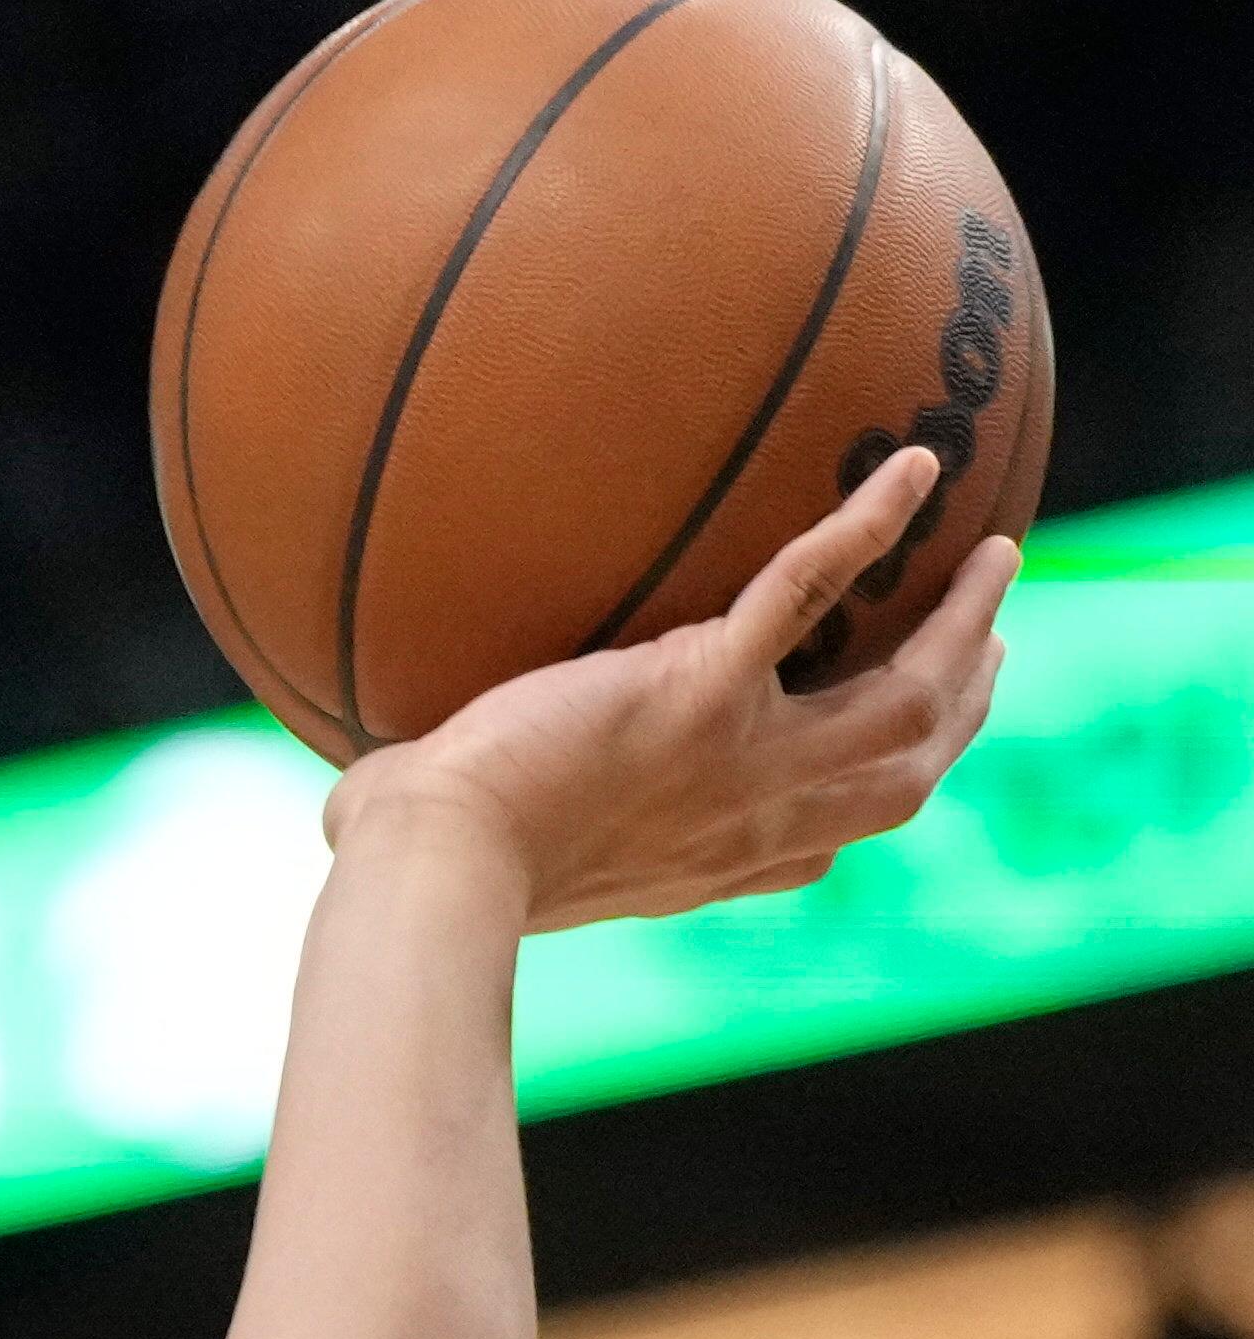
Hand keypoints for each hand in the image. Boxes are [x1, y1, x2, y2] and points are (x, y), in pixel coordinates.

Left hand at [340, 444, 1015, 933]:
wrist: (429, 869)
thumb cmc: (412, 873)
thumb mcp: (462, 856)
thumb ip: (448, 820)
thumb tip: (342, 810)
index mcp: (712, 859)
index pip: (828, 841)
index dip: (881, 800)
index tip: (911, 761)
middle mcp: (755, 817)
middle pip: (908, 770)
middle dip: (963, 707)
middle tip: (995, 641)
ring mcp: (743, 753)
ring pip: (906, 690)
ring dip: (962, 621)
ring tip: (996, 551)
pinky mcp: (702, 689)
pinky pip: (811, 590)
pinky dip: (869, 525)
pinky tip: (915, 465)